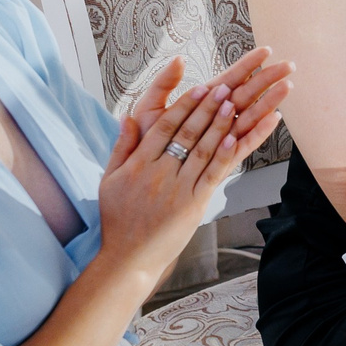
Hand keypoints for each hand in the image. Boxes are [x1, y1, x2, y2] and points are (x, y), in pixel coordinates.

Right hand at [96, 50, 293, 275]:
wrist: (128, 258)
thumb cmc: (118, 218)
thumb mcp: (110, 179)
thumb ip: (121, 147)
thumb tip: (128, 116)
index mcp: (139, 164)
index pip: (165, 127)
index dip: (184, 106)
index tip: (199, 88)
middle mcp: (159, 173)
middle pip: (187, 133)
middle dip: (207, 108)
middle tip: (224, 87)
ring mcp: (178, 189)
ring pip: (203, 150)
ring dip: (220, 125)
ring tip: (234, 104)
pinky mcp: (193, 206)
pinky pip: (212, 175)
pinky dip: (224, 155)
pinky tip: (236, 137)